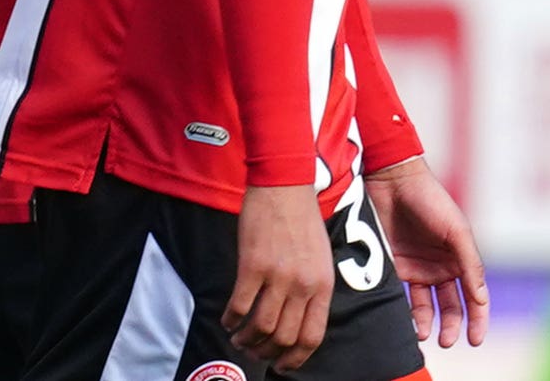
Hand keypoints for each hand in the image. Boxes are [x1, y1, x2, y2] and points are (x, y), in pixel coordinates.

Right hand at [226, 183, 334, 373]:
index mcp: (322, 286)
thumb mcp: (320, 258)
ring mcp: (278, 276)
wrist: (284, 185)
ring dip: (246, 339)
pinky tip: (226, 319)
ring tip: (237, 338)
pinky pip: (240, 304)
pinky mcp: (252, 265)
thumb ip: (312, 289)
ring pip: (261, 326)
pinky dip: (231, 318)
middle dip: (266, 352)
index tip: (282, 365)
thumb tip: (297, 318)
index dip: (295, 359)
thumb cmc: (302, 219)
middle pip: (284, 337)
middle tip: (254, 352)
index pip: (311, 337)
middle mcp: (302, 286)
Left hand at [367, 158, 488, 349]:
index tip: (475, 341)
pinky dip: (404, 310)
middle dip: (450, 328)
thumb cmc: (431, 200)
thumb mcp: (456, 231)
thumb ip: (470, 264)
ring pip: (425, 306)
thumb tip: (481, 299)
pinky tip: (404, 321)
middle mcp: (441, 269)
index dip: (477, 321)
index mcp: (461, 261)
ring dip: (426, 323)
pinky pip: (401, 294)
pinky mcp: (395, 265)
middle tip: (444, 342)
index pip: (474, 299)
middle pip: (450, 308)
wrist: (393, 180)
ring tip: (423, 335)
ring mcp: (418, 268)